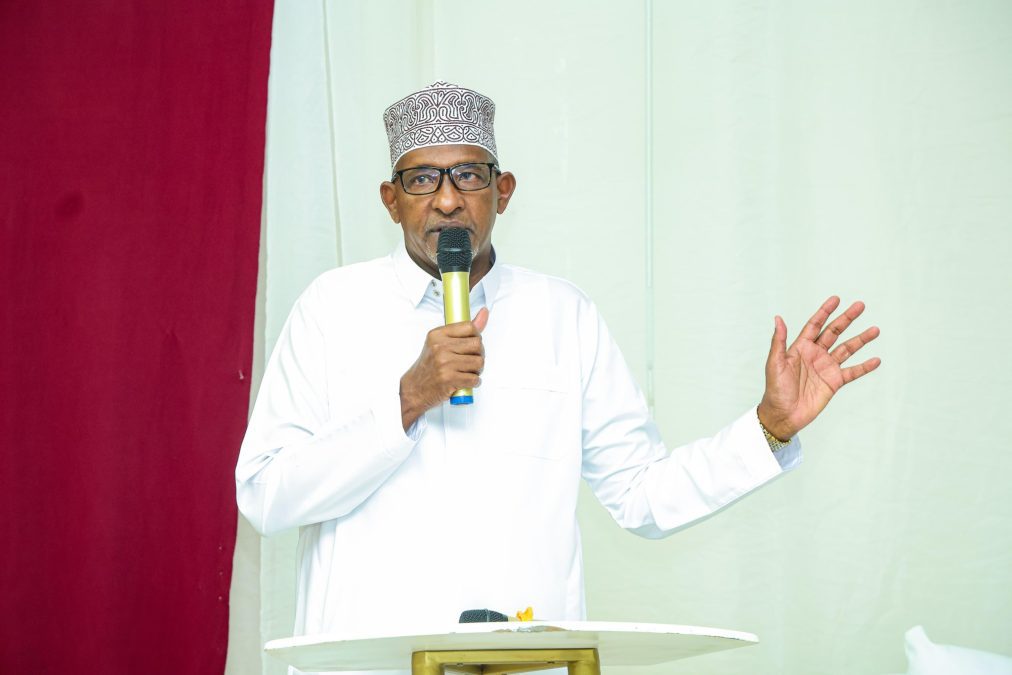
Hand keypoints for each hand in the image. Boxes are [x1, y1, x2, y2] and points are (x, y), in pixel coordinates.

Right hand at [399, 308, 488, 429]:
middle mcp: (440, 347)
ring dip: (477, 370)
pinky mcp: (449, 379)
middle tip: (471, 361)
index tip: (472, 345)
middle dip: (479, 355)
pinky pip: (474, 379)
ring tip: (467, 372)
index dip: (476, 337)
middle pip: (477, 344)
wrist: (413, 389)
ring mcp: (444, 363)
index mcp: (437, 335)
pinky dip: (474, 382)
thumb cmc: (428, 367)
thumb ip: (463, 330)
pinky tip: (465, 382)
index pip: (469, 327)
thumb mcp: (440, 343)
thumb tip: (484, 313)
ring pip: (478, 362)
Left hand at [757, 296, 879, 439]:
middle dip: (847, 319)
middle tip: (860, 305)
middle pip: (834, 332)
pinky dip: (864, 366)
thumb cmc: (775, 389)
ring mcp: (826, 367)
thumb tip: (778, 318)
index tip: (836, 299)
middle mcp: (815, 354)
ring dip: (861, 340)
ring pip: (847, 349)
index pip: (815, 325)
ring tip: (875, 330)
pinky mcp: (834, 382)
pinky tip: (876, 360)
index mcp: (800, 347)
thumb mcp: (775, 363)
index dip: (825, 312)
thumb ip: (779, 341)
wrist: (783, 414)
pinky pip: (852, 372)